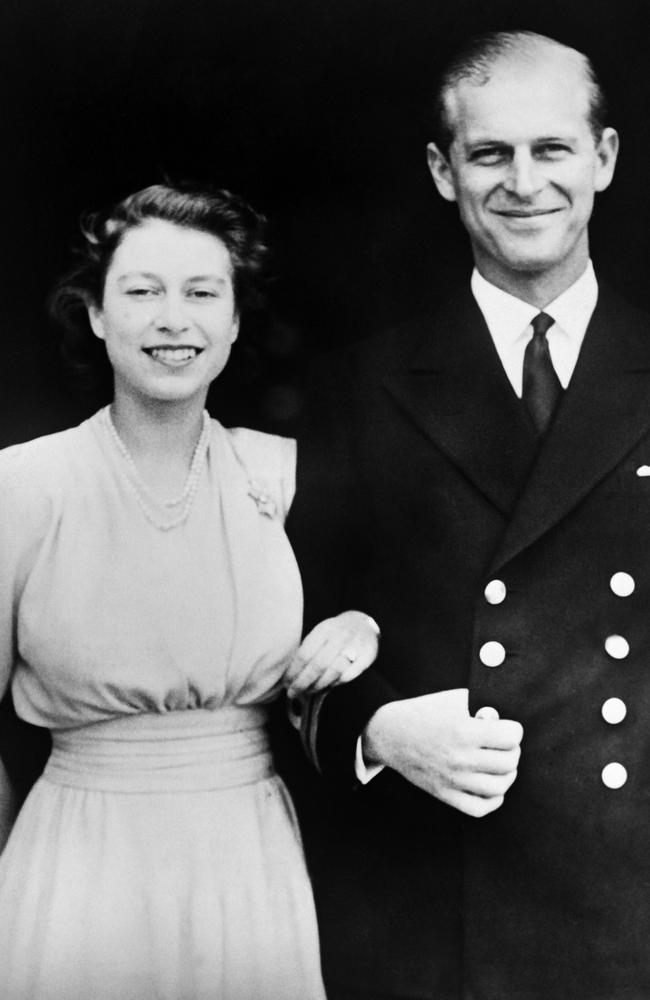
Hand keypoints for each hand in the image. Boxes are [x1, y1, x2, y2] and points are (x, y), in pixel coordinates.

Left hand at [283, 610, 379, 698]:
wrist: (364, 624)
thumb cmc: (335, 633)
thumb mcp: (321, 633)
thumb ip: (308, 650)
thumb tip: (290, 673)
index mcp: (324, 629)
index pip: (305, 653)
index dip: (294, 671)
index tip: (286, 682)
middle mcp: (340, 636)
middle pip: (318, 665)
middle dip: (303, 682)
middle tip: (293, 692)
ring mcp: (355, 646)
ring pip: (334, 671)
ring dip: (318, 685)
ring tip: (308, 691)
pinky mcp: (367, 656)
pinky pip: (348, 675)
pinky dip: (336, 683)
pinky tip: (327, 687)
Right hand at [362, 689, 522, 817]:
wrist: (389, 734)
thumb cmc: (423, 713)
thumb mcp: (453, 701)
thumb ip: (481, 711)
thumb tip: (500, 724)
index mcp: (463, 731)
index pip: (511, 737)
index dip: (513, 729)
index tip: (506, 727)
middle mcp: (460, 758)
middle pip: (509, 762)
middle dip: (512, 750)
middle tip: (503, 744)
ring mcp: (453, 780)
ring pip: (499, 786)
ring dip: (507, 774)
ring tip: (500, 764)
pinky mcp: (445, 794)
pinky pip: (480, 808)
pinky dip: (494, 799)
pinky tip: (492, 787)